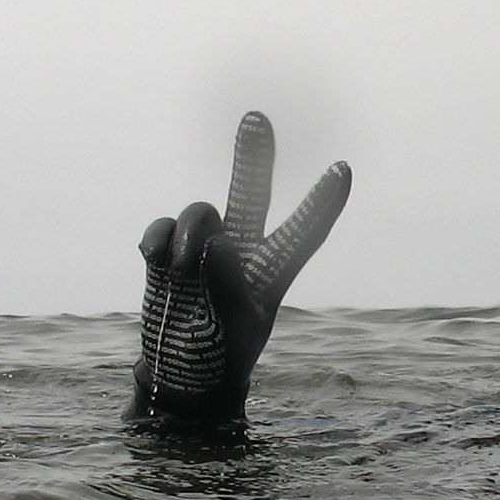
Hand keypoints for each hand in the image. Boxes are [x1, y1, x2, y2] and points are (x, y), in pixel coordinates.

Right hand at [131, 113, 350, 428]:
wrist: (179, 381)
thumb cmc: (219, 360)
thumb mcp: (234, 329)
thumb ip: (228, 285)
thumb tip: (215, 243)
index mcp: (272, 272)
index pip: (303, 232)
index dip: (322, 202)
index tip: (343, 169)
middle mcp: (240, 253)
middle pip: (250, 195)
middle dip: (253, 157)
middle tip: (258, 118)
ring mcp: (201, 253)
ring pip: (200, 213)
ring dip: (190, 233)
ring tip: (184, 266)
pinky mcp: (166, 259)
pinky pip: (162, 229)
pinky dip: (158, 238)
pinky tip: (156, 258)